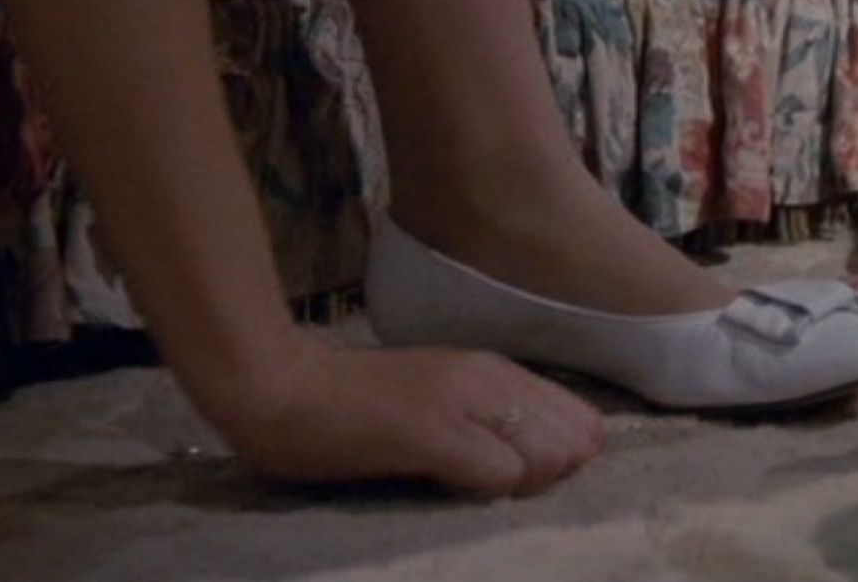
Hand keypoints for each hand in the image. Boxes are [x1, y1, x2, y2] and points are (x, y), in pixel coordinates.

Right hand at [213, 340, 603, 497]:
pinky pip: (499, 471)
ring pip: (547, 455)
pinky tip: (457, 484)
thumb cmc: (352, 404)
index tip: (526, 475)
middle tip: (501, 485)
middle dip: (556, 474)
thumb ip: (487, 419)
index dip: (566, 456)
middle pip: (574, 438)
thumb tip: (543, 458)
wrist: (279, 386)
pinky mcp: (432, 431)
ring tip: (478, 485)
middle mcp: (487, 378)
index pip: (578, 417)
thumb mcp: (438, 399)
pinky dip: (492, 486)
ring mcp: (462, 402)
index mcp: (491, 370)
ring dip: (527, 483)